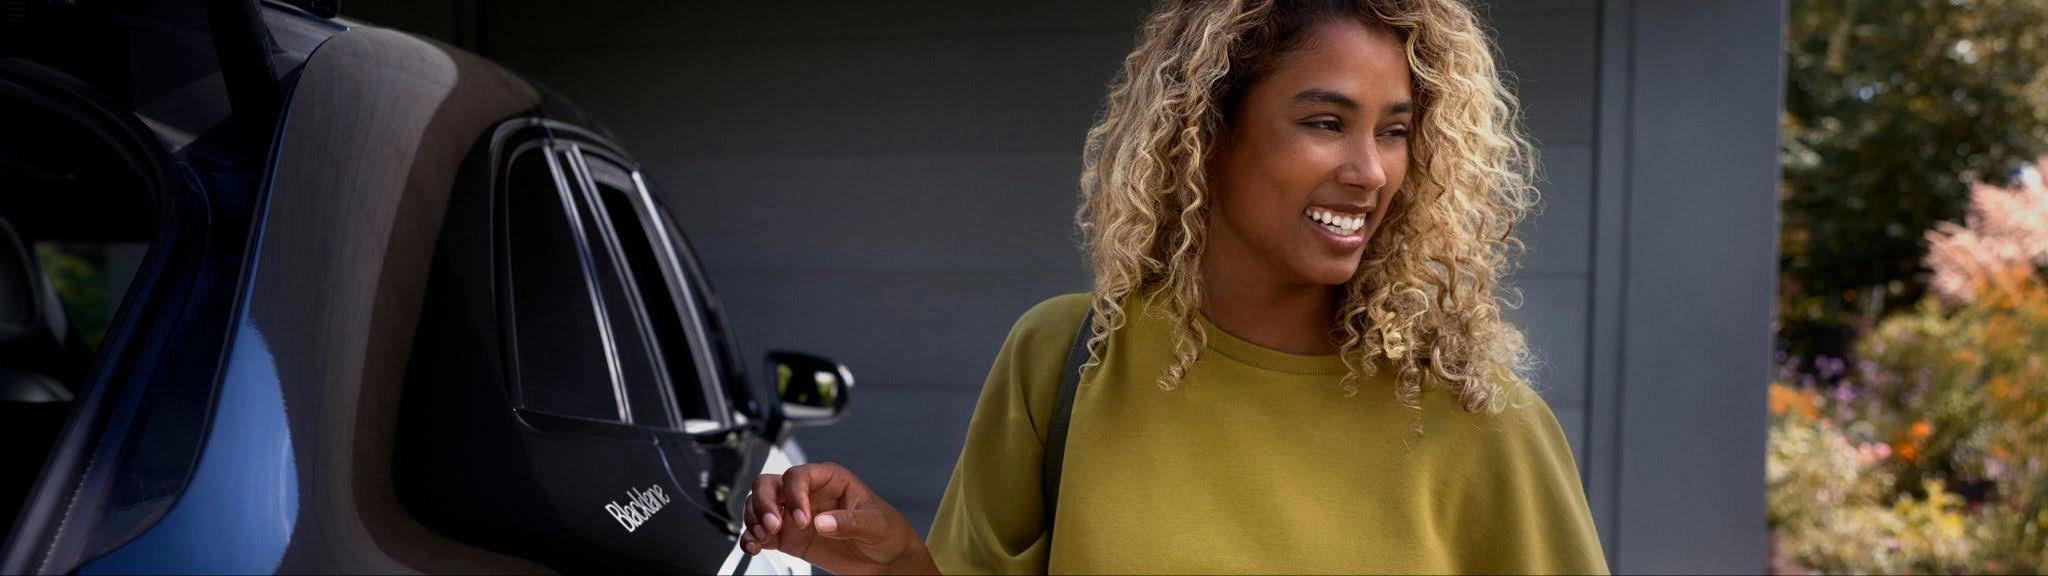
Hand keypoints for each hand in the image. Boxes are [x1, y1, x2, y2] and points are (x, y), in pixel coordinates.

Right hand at [741, 462, 938, 574]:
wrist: (887, 560)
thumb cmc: (887, 530)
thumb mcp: (875, 523)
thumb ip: (849, 521)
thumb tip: (822, 522)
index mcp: (829, 479)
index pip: (798, 475)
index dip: (795, 495)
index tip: (803, 520)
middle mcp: (807, 494)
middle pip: (769, 484)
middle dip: (764, 503)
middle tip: (772, 525)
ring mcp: (795, 515)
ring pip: (759, 506)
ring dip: (753, 519)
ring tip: (761, 537)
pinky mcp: (790, 537)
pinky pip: (762, 533)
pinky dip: (751, 538)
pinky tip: (753, 546)